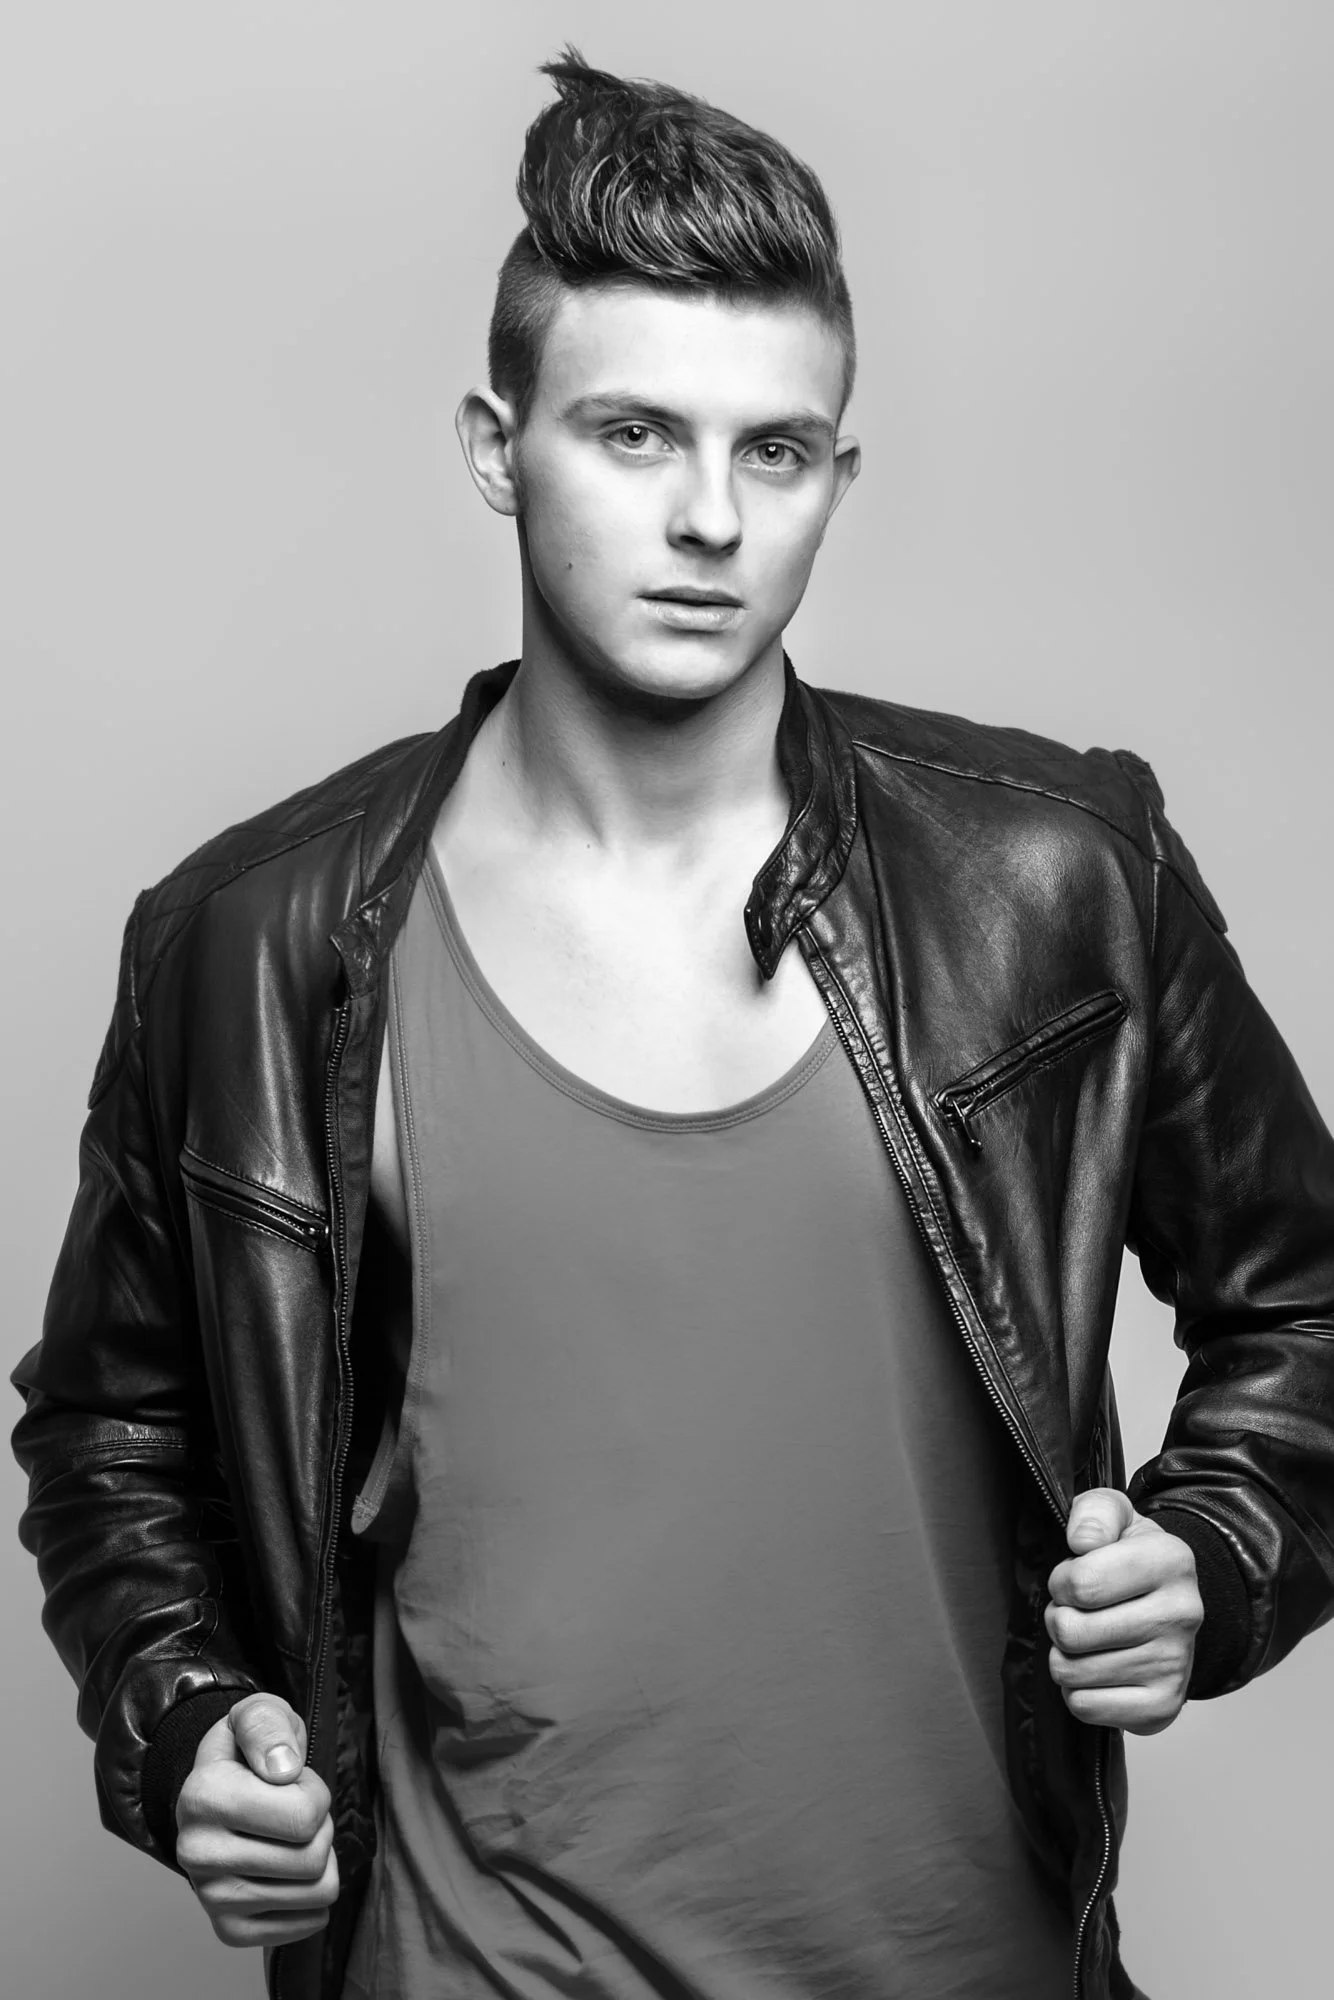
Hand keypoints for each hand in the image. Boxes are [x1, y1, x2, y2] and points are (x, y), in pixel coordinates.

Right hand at [175, 1693, 338, 1947]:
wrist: (216, 1794)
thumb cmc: (247, 1752)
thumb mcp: (258, 1715)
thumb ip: (269, 1727)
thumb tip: (282, 1769)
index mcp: (202, 1797)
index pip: (305, 1817)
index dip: (314, 1794)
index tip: (290, 1783)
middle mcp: (196, 1854)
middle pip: (312, 1859)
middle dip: (319, 1828)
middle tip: (293, 1812)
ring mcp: (210, 1898)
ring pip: (316, 1893)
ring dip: (318, 1860)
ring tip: (288, 1838)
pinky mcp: (228, 1930)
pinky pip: (308, 1924)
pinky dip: (311, 1897)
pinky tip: (286, 1871)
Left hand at [1044, 1488, 1203, 1735]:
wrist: (1170, 1607)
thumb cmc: (1130, 1557)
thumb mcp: (1115, 1515)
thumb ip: (1094, 1511)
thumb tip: (1082, 1541)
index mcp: (1171, 1561)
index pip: (1080, 1583)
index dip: (1062, 1581)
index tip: (1076, 1577)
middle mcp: (1182, 1615)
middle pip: (1070, 1632)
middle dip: (1059, 1618)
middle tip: (1078, 1611)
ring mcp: (1175, 1666)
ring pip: (1071, 1672)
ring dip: (1065, 1655)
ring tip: (1087, 1639)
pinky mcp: (1162, 1707)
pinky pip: (1085, 1707)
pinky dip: (1078, 1690)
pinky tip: (1097, 1669)